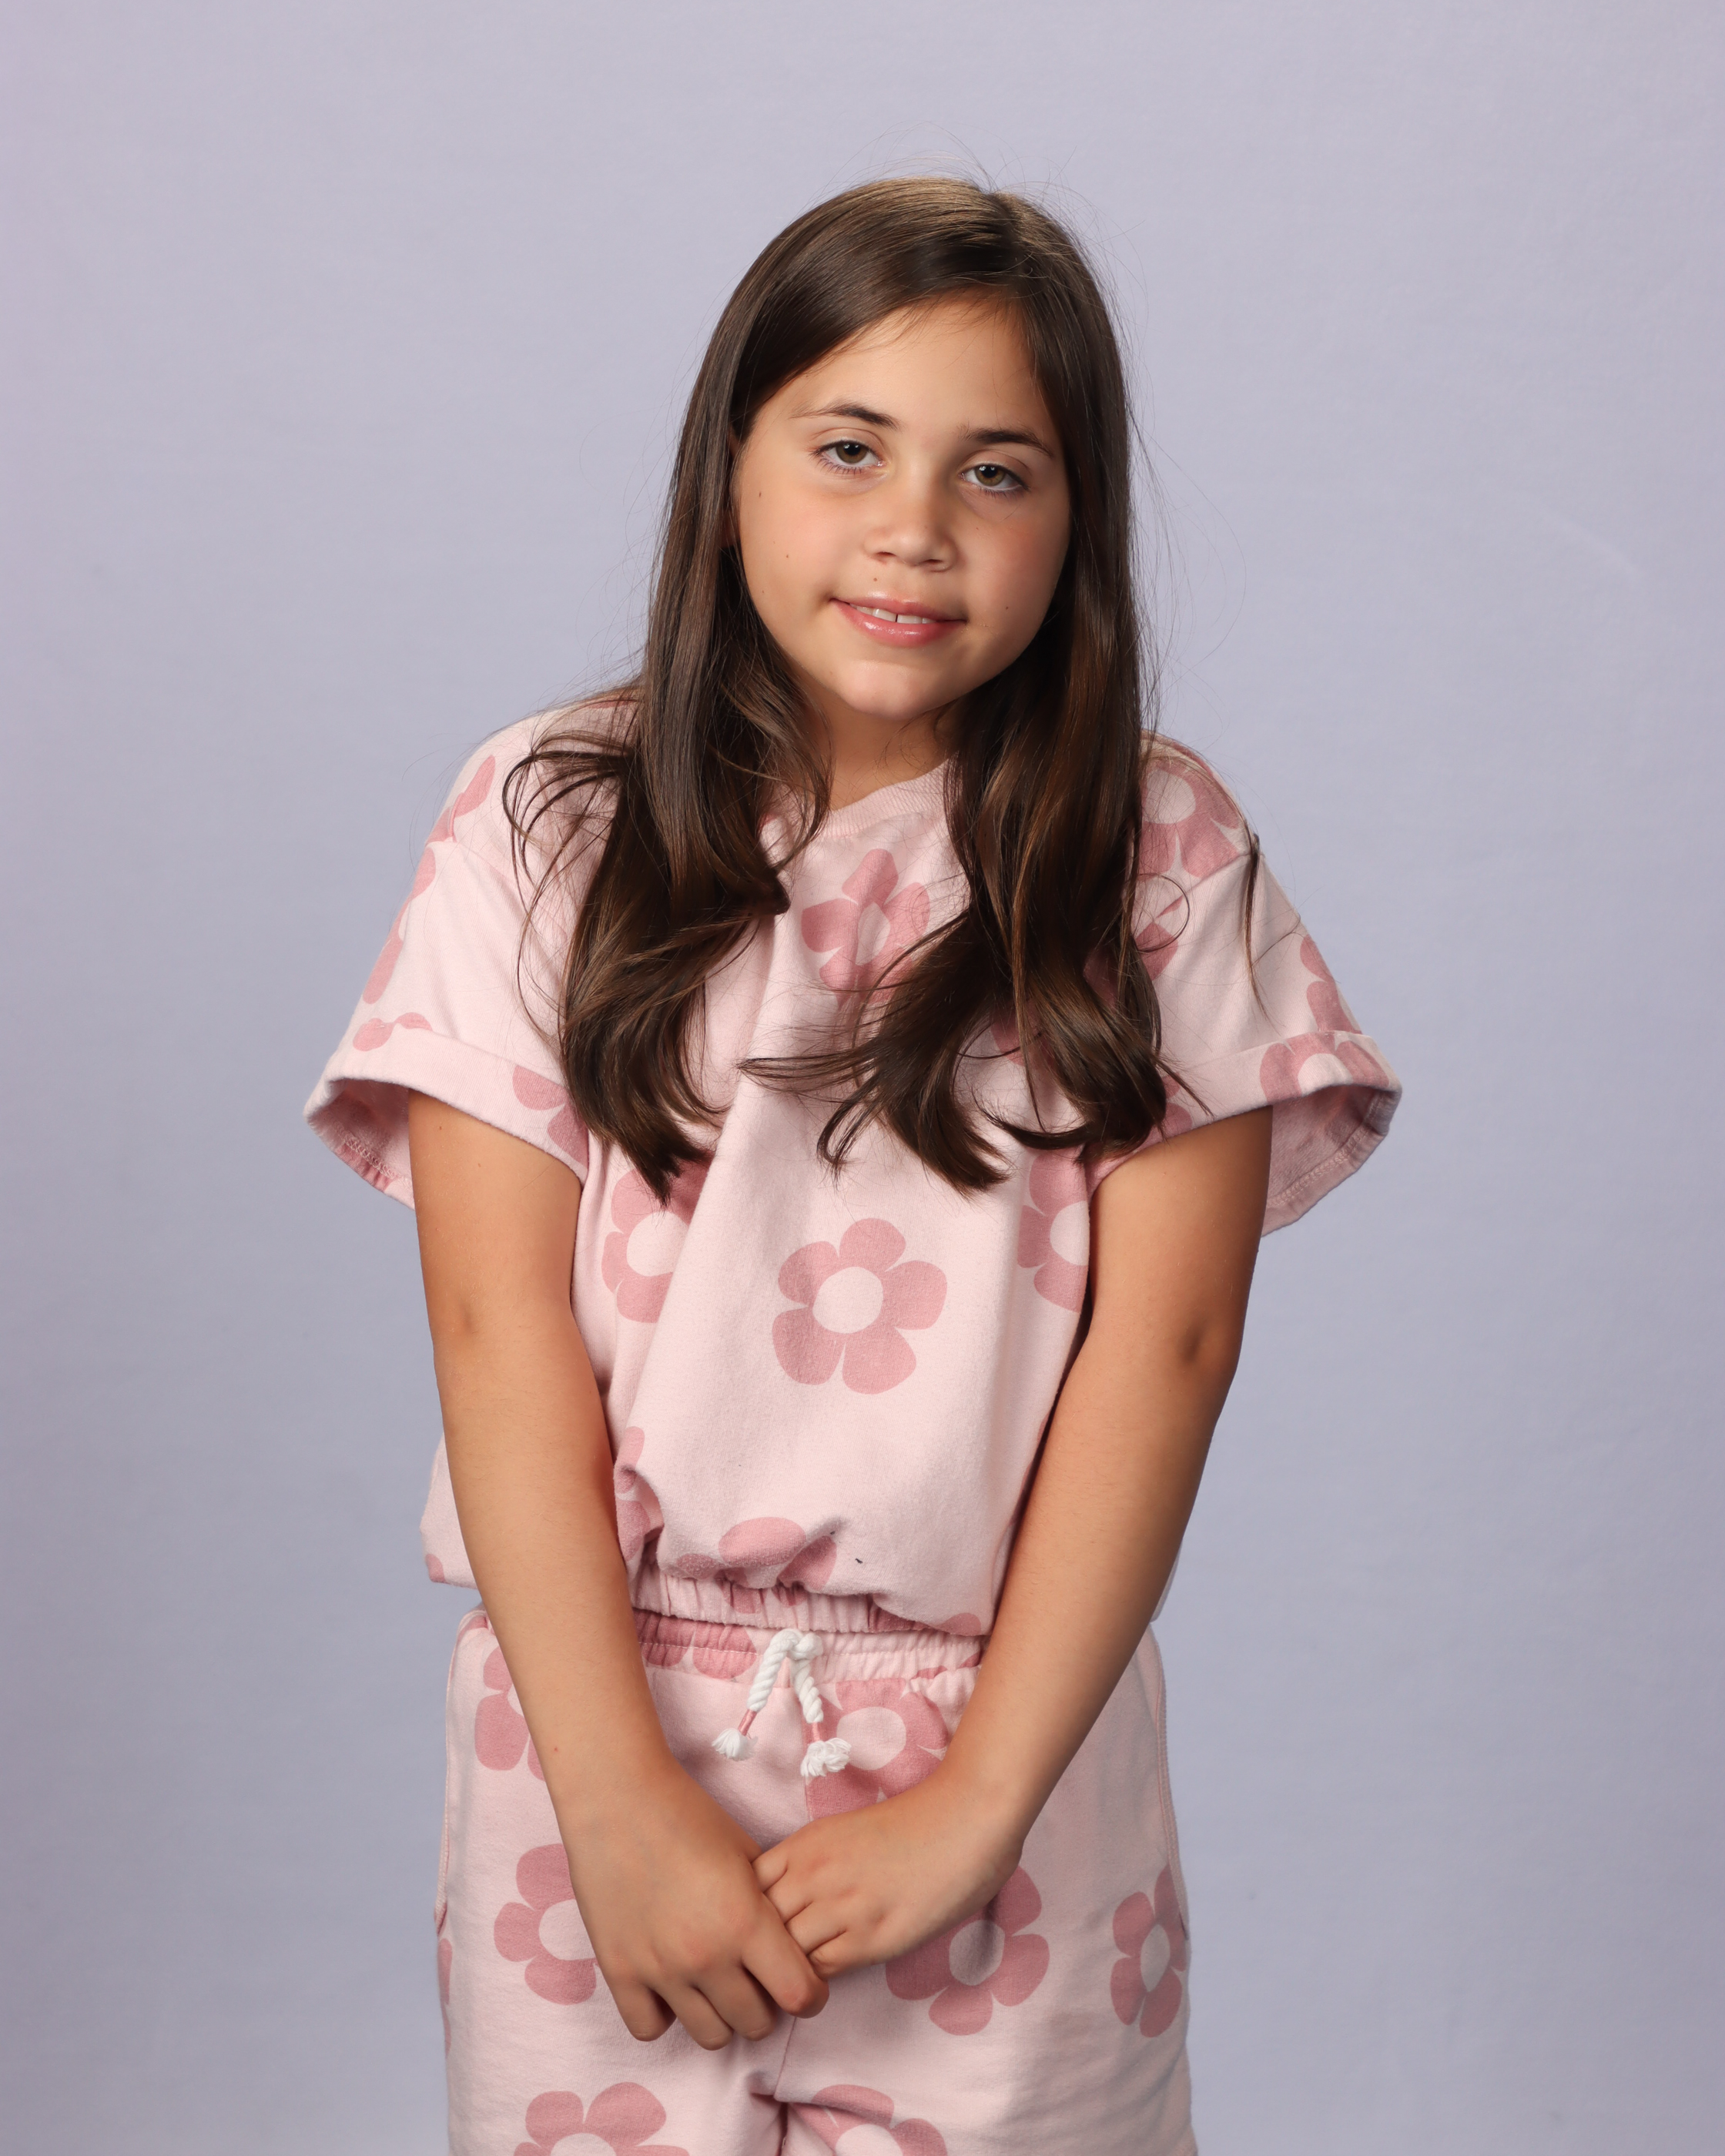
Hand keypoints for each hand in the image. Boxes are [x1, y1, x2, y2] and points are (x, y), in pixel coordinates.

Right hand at [564, 1761, 828, 2046]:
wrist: (617, 1796)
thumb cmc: (686, 1814)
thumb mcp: (746, 1852)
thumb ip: (768, 1905)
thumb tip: (786, 1944)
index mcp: (745, 1921)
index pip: (799, 1995)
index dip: (809, 1993)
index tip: (804, 1983)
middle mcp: (706, 1955)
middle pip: (756, 2023)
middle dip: (766, 2004)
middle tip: (756, 1980)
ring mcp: (660, 1969)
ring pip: (710, 2035)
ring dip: (721, 2015)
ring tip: (715, 1985)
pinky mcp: (619, 1971)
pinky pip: (650, 2028)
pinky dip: (665, 2014)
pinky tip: (670, 1985)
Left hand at [753, 1766, 1023, 1978]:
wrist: (965, 1817)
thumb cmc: (913, 1822)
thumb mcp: (844, 1831)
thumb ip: (811, 1861)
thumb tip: (786, 1900)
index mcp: (806, 1843)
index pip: (747, 1888)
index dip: (747, 1913)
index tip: (757, 1929)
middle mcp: (815, 1873)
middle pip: (757, 1924)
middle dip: (756, 1948)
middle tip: (765, 1965)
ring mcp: (841, 1906)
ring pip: (783, 1953)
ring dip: (783, 1969)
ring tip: (789, 1978)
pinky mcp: (870, 1938)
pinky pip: (819, 1970)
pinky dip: (814, 1979)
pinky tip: (824, 1975)